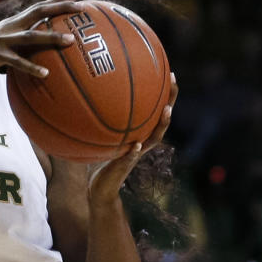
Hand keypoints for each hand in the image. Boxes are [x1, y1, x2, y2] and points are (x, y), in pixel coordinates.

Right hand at [0, 0, 79, 85]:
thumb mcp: (1, 47)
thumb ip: (18, 46)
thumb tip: (38, 51)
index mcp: (10, 24)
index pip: (37, 8)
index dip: (56, 1)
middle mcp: (7, 27)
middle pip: (38, 13)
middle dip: (60, 8)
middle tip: (81, 7)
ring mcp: (1, 40)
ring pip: (31, 36)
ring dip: (52, 38)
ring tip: (71, 41)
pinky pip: (17, 61)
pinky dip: (32, 67)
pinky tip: (45, 73)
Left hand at [88, 73, 177, 206]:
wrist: (100, 188)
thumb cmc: (100, 160)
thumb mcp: (100, 137)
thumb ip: (100, 122)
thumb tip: (88, 96)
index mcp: (139, 134)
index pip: (155, 111)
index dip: (164, 94)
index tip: (169, 73)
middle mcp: (142, 142)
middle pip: (162, 119)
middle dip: (170, 100)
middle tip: (173, 81)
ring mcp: (135, 155)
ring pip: (153, 138)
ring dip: (161, 125)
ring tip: (167, 110)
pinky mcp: (124, 167)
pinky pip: (131, 159)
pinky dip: (134, 152)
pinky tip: (136, 145)